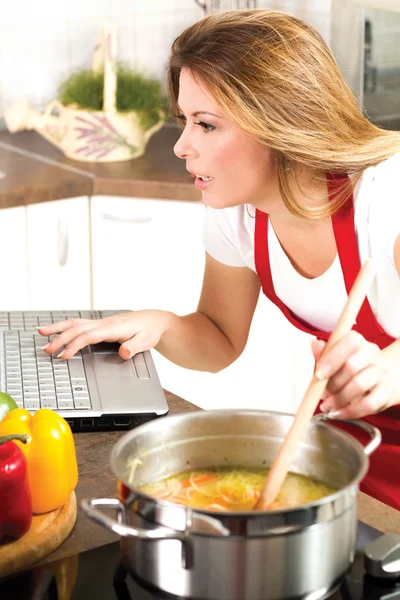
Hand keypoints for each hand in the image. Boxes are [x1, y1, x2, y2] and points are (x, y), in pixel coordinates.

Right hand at [37, 310, 174, 359]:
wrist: (154, 320)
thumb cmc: (149, 331)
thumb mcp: (146, 341)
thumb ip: (134, 348)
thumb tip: (124, 353)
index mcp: (113, 328)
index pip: (88, 336)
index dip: (74, 345)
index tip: (63, 355)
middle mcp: (104, 323)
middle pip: (77, 329)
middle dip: (60, 338)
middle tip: (46, 350)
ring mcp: (101, 323)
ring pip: (75, 323)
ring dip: (58, 328)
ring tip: (41, 333)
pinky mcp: (100, 325)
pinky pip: (79, 324)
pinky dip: (65, 327)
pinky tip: (57, 330)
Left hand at [311, 331, 399, 418]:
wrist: (382, 378)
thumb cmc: (353, 366)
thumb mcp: (336, 358)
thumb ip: (324, 353)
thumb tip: (314, 344)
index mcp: (357, 342)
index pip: (348, 343)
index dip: (331, 359)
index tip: (318, 375)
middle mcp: (372, 354)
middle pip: (351, 366)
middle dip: (332, 383)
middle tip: (322, 394)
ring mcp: (381, 373)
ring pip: (359, 385)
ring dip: (338, 399)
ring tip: (327, 405)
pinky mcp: (386, 393)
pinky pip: (368, 404)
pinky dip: (349, 411)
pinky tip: (338, 413)